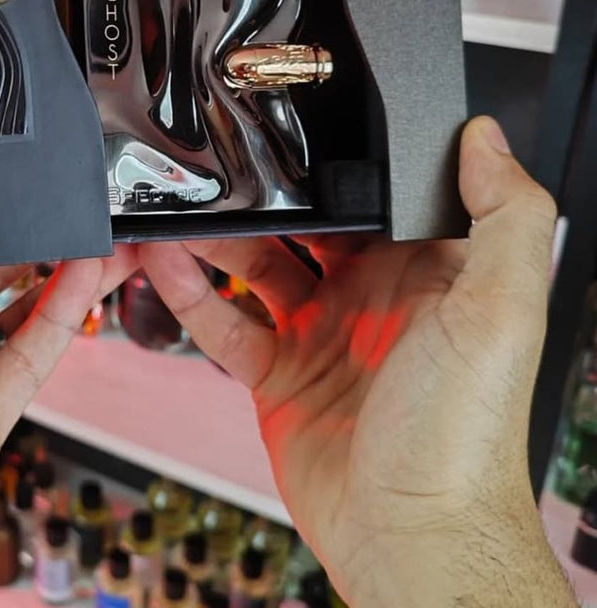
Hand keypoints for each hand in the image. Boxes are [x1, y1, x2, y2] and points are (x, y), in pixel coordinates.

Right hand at [138, 117, 575, 607]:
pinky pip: (225, 325)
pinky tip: (165, 266)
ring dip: (212, 240)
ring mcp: (319, 335)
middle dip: (259, 197)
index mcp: (421, 273)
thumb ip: (502, 214)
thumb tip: (484, 136)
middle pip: (300, 227)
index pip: (369, 198)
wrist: (412, 538)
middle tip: (215, 167)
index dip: (331, 166)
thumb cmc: (466, 433)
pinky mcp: (279, 376)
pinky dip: (190, 296)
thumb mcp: (497, 309)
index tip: (290, 130)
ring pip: (254, 268)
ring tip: (175, 210)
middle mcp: (368, 297)